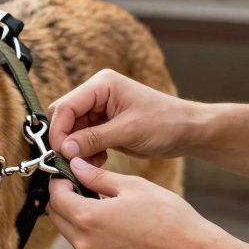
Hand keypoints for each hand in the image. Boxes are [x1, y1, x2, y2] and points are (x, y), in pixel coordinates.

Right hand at [48, 69, 200, 166]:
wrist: (188, 131)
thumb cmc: (165, 122)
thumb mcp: (128, 131)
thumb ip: (93, 139)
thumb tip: (64, 149)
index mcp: (101, 85)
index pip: (66, 106)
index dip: (60, 130)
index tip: (61, 153)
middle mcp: (97, 94)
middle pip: (65, 117)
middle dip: (66, 140)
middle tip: (71, 161)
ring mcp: (100, 109)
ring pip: (73, 131)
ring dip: (77, 149)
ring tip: (89, 163)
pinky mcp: (104, 125)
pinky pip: (84, 139)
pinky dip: (86, 152)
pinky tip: (98, 160)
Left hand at [48, 157, 229, 248]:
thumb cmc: (168, 217)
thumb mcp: (132, 186)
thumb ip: (97, 176)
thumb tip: (75, 165)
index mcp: (87, 218)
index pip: (56, 196)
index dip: (60, 181)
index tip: (70, 174)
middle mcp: (84, 244)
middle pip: (58, 217)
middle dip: (65, 200)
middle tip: (84, 188)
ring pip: (71, 235)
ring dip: (78, 219)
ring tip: (103, 207)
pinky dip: (91, 238)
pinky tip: (114, 229)